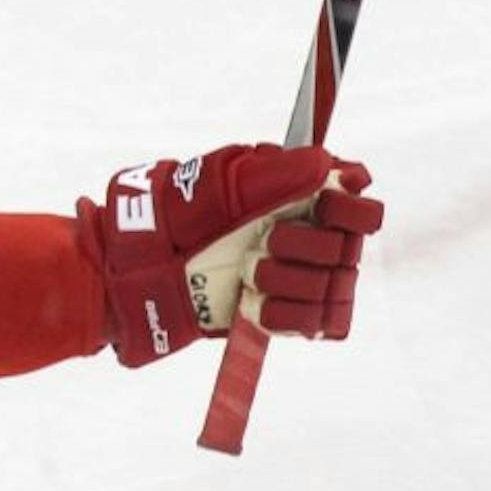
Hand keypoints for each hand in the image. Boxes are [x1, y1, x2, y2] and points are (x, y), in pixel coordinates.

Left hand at [78, 143, 384, 366]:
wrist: (129, 276)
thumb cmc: (167, 220)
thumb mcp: (214, 184)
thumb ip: (272, 173)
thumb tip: (325, 166)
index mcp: (297, 197)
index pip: (360, 203)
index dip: (350, 209)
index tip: (323, 206)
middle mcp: (304, 235)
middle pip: (349, 249)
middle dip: (308, 248)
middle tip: (262, 246)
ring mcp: (294, 278)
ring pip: (335, 288)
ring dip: (291, 283)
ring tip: (249, 276)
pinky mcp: (280, 316)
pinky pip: (322, 325)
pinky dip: (290, 317)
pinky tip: (256, 306)